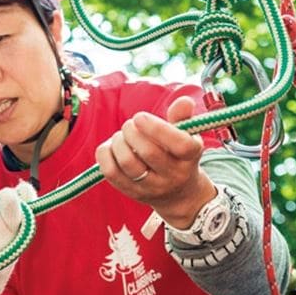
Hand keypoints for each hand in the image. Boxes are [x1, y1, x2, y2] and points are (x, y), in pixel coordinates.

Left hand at [95, 95, 214, 226]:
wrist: (177, 193)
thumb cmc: (178, 154)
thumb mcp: (186, 135)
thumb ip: (182, 116)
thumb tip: (184, 101)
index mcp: (190, 156)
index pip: (180, 144)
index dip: (157, 128)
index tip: (140, 117)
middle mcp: (173, 175)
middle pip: (149, 152)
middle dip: (132, 131)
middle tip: (130, 124)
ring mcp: (152, 187)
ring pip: (128, 162)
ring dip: (118, 142)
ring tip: (121, 136)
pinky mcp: (132, 193)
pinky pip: (111, 173)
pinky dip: (105, 155)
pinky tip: (111, 147)